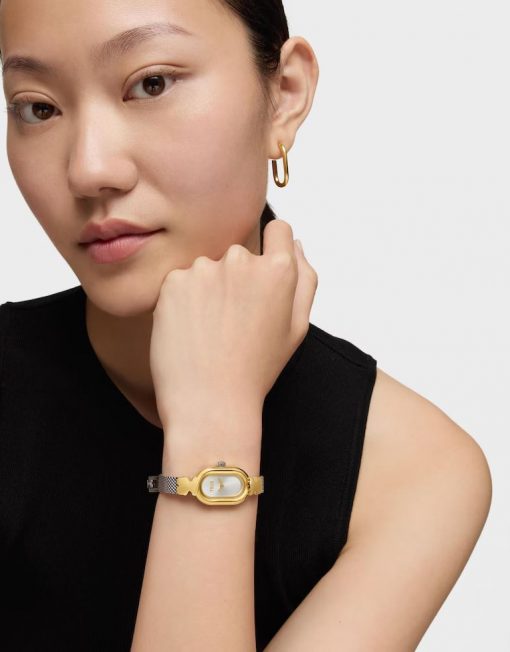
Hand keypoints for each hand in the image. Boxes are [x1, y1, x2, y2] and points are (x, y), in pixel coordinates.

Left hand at [149, 219, 317, 433]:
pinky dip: (184, 300)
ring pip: (208, 269)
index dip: (274, 248)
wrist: (209, 402)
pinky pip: (181, 281)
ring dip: (209, 290)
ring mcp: (203, 269)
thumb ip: (305, 278)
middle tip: (235, 322)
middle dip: (239, 279)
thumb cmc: (257, 369)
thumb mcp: (297, 327)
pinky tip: (190, 330)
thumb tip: (294, 243)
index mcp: (278, 270)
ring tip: (211, 331)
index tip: (263, 276)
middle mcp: (241, 260)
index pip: (278, 229)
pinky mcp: (172, 282)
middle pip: (240, 255)